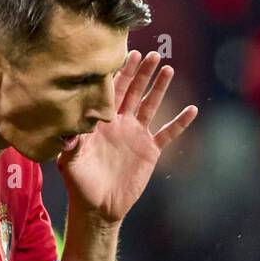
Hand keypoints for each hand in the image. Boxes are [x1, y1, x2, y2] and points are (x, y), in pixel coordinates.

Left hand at [57, 50, 197, 222]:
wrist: (98, 207)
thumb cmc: (79, 183)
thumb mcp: (70, 162)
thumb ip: (70, 144)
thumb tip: (68, 130)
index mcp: (101, 121)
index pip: (111, 91)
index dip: (120, 73)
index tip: (127, 54)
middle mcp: (120, 123)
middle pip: (134, 92)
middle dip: (142, 72)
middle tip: (152, 53)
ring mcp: (137, 135)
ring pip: (151, 105)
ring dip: (160, 88)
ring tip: (169, 69)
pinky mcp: (150, 150)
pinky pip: (167, 133)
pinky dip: (179, 122)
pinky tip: (192, 110)